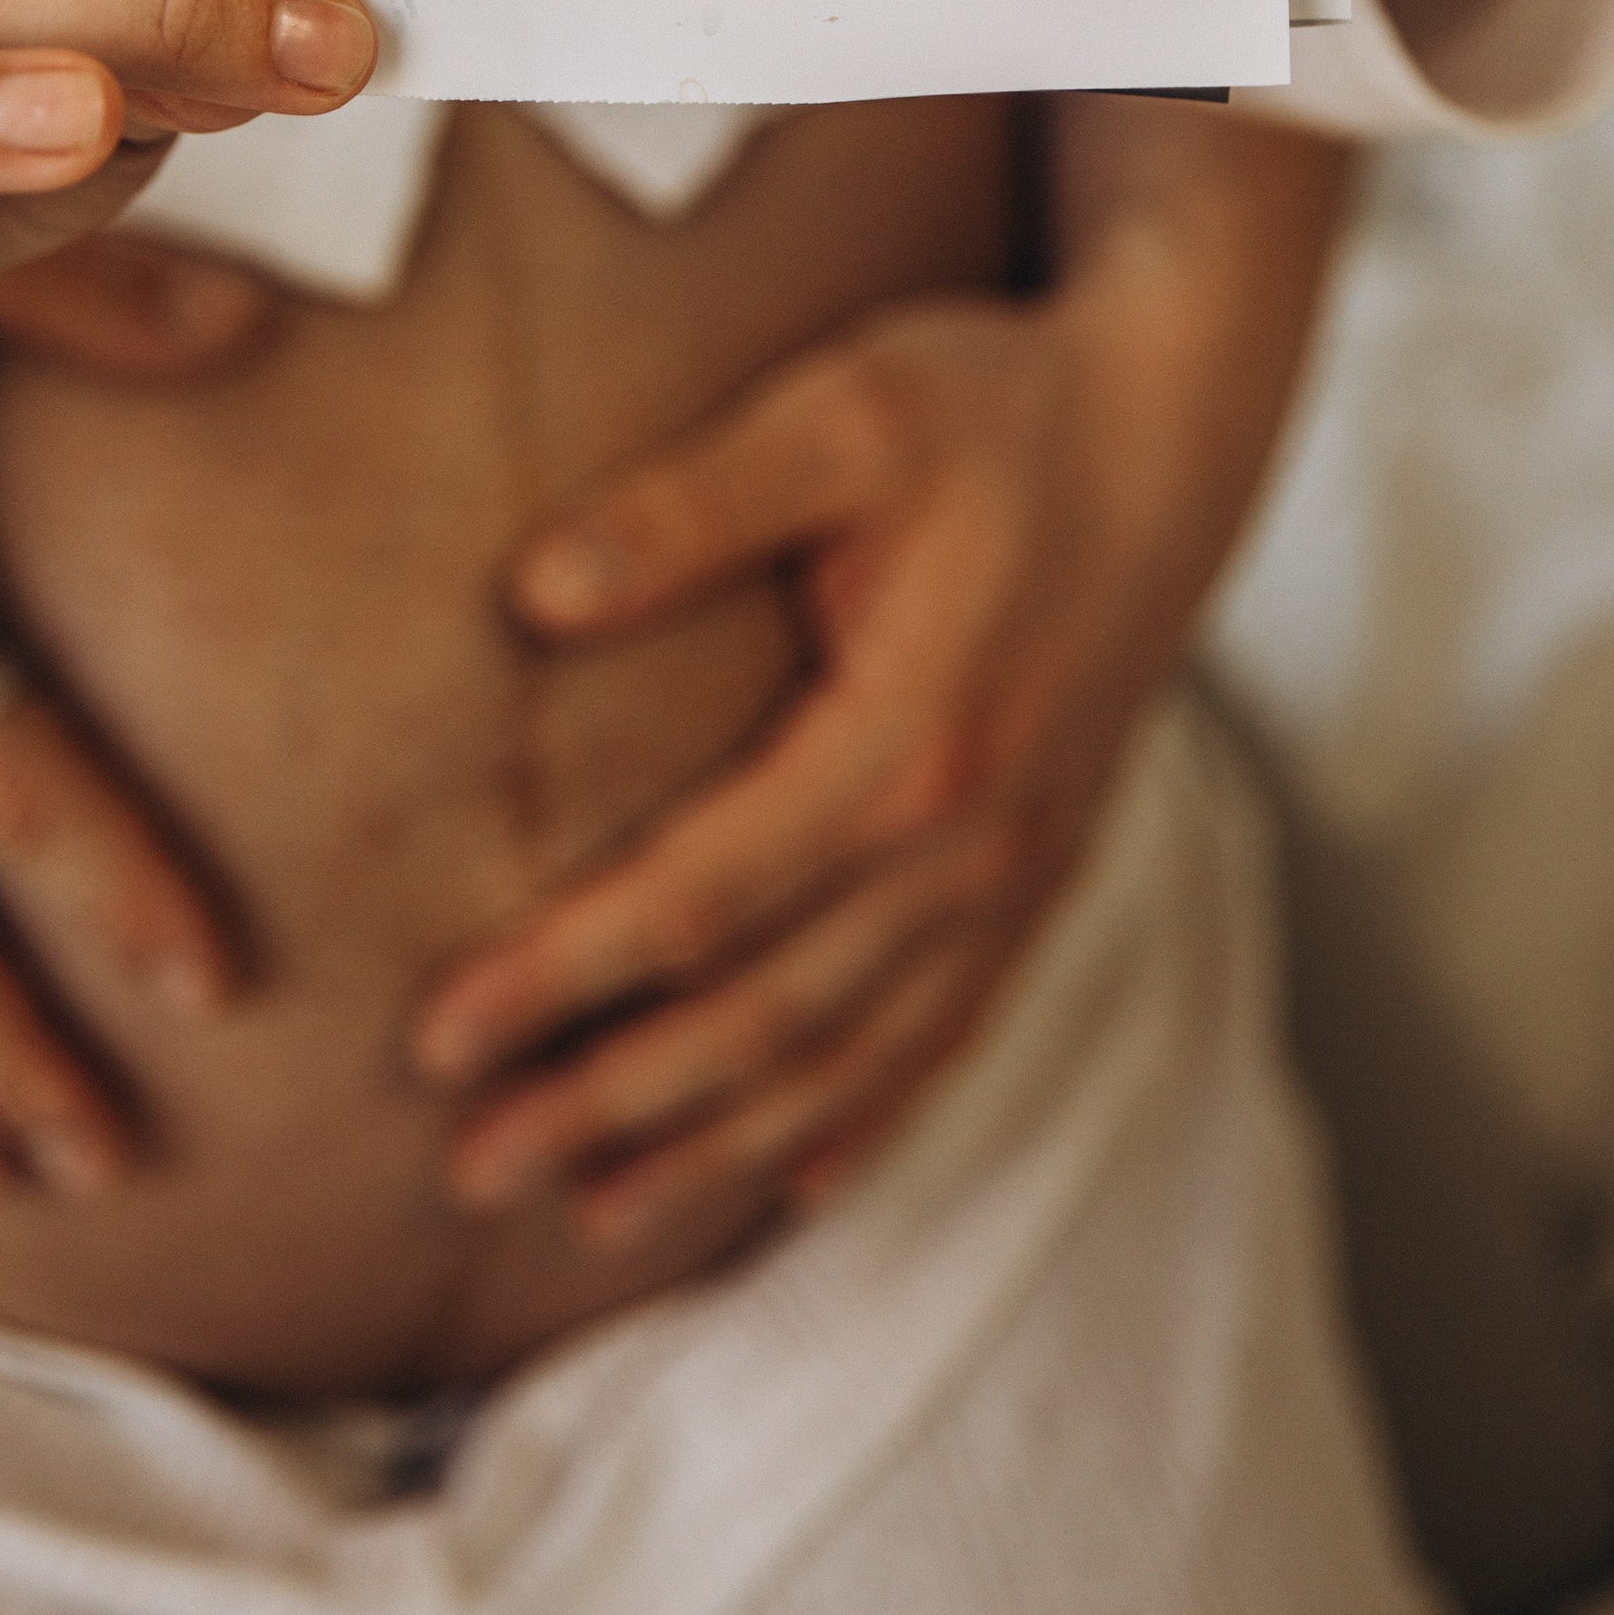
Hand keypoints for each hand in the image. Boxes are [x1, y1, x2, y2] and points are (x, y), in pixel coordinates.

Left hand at [409, 116, 1348, 1245]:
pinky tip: (799, 1182)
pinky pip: (952, 1033)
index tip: (437, 1035)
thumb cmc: (994, 404)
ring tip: (593, 1210)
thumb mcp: (838, 413)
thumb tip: (532, 593)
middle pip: (766, 1016)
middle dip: (610, 1102)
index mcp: (908, 741)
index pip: (700, 898)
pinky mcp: (1048, 869)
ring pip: (854, 1052)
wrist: (1177, 424)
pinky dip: (869, 1118)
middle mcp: (971, 841)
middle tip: (467, 1165)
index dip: (562, 976)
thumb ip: (688, 508)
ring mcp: (1020, 871)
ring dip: (721, 1143)